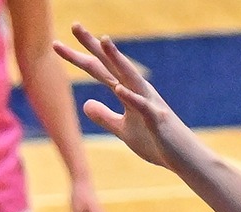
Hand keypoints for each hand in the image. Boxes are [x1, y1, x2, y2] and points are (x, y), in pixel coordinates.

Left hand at [53, 25, 185, 169]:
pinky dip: (131, 98)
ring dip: (117, 59)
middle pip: (110, 64)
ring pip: (129, 76)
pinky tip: (119, 89)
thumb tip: (85, 103)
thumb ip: (104, 116)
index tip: (57, 45)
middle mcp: (136, 90)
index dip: (77, 57)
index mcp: (126, 91)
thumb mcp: (122, 130)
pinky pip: (142, 107)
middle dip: (93, 45)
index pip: (98, 70)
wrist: (183, 158)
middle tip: (75, 25)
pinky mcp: (156, 119)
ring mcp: (148, 102)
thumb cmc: (155, 142)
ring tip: (103, 40)